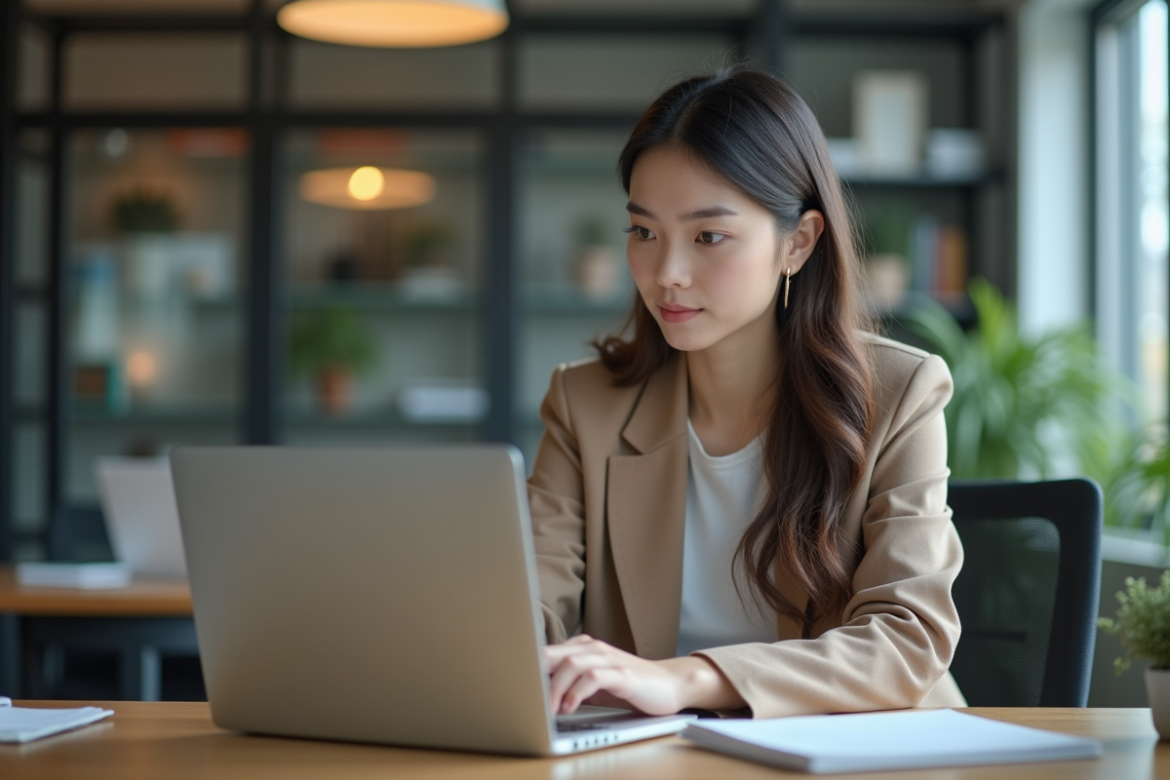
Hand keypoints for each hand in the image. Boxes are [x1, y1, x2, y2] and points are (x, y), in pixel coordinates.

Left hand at [542, 635, 745, 714]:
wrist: (670, 685)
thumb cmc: (629, 685)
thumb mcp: (593, 683)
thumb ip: (569, 681)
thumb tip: (536, 693)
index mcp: (583, 648)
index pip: (546, 652)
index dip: (527, 668)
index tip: (512, 685)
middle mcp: (593, 649)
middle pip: (553, 654)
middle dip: (535, 676)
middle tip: (525, 699)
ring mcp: (609, 660)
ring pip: (571, 663)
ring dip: (555, 688)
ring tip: (548, 709)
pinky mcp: (623, 674)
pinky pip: (593, 678)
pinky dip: (577, 692)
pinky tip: (570, 707)